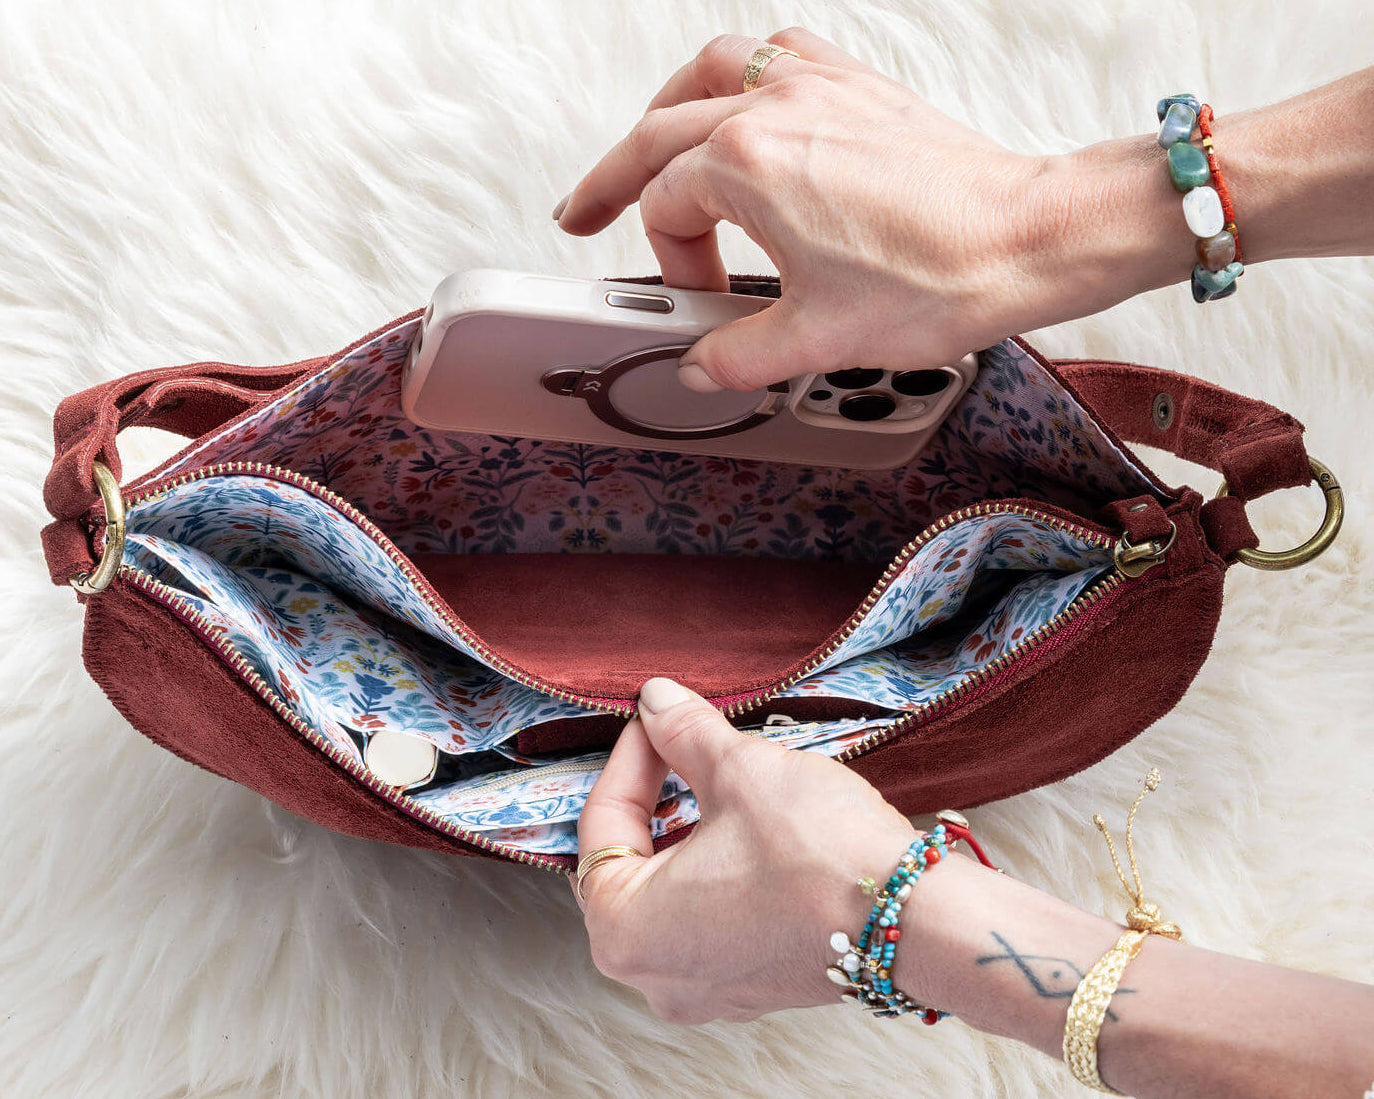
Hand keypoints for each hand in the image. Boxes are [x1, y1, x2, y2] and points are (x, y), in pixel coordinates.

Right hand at [554, 27, 1084, 392]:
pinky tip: (741, 106)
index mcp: (749, 164)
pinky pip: (775, 54)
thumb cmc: (941, 276)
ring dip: (665, 113)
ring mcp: (819, 87)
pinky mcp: (859, 87)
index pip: (665, 207)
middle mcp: (775, 107)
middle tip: (582, 213)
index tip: (700, 302)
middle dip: (612, 180)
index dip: (669, 265)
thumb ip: (736, 356)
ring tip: (649, 149)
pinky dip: (739, 76)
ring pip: (708, 72)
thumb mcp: (817, 339)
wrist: (1029, 240)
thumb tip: (699, 368)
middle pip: (658, 133)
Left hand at [573, 677, 919, 1022]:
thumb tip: (655, 702)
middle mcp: (656, 976)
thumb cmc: (818, 856)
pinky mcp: (753, 986)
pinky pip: (712, 919)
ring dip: (687, 833)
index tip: (654, 722)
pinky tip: (750, 830)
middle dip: (653, 797)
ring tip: (717, 779)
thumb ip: (683, 734)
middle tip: (678, 743)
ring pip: (673, 894)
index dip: (628, 759)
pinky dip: (719, 872)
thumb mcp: (738, 771)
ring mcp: (707, 989)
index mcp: (626, 931)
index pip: (601, 827)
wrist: (917, 920)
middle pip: (630, 865)